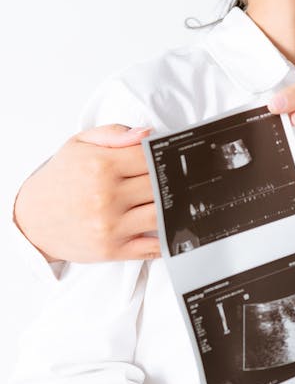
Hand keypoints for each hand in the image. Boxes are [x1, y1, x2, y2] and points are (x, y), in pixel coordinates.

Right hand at [13, 125, 159, 262]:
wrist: (32, 219)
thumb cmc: (60, 179)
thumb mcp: (79, 145)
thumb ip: (114, 134)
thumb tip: (147, 133)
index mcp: (101, 165)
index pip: (150, 157)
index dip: (163, 156)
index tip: (168, 158)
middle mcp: (106, 195)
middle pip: (159, 185)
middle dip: (169, 181)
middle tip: (174, 179)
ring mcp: (110, 225)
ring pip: (160, 213)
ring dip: (170, 207)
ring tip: (171, 200)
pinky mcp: (111, 249)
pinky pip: (151, 246)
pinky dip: (165, 238)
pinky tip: (167, 227)